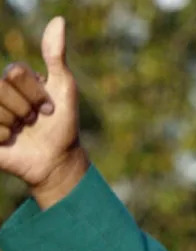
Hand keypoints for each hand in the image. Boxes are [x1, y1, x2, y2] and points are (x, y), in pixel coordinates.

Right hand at [0, 17, 86, 208]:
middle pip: (1, 87)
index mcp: (16, 79)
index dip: (35, 92)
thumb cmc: (63, 124)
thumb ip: (56, 55)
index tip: (49, 107)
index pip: (15, 71)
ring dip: (15, 123)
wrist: (57, 159)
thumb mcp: (64, 87)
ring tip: (23, 130)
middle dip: (25, 107)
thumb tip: (59, 20)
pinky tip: (11, 141)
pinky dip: (4, 136)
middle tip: (35, 120)